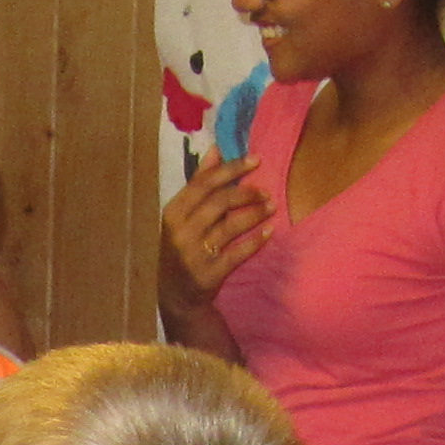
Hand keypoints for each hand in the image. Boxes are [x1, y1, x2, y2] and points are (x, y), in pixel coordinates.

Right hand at [157, 155, 272, 314]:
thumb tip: (215, 149)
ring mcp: (194, 254)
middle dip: (247, 193)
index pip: (204, 183)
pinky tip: (269, 232)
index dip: (232, 169)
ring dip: (255, 214)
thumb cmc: (182, 246)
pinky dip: (255, 241)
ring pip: (230, 227)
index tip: (256, 160)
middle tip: (266, 192)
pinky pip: (237, 253)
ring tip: (271, 207)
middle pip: (219, 202)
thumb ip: (198, 182)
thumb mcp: (182, 215)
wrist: (176, 294)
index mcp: (173, 212)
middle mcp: (181, 231)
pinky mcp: (209, 274)